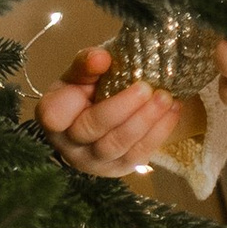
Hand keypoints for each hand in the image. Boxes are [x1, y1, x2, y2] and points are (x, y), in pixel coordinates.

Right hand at [36, 46, 190, 178]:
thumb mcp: (80, 74)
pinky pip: (139, 154)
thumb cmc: (85, 92)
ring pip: (118, 145)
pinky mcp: (119, 169)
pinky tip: (172, 111)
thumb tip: (101, 58)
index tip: (97, 81)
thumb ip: (86, 64)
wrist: (99, 116)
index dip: (71, 102)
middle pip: (93, 129)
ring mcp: (94, 162)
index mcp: (53, 117)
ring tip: (165, 98)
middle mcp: (70, 145)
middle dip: (123, 108)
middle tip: (146, 88)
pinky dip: (159, 132)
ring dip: (145, 121)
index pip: (54, 116)